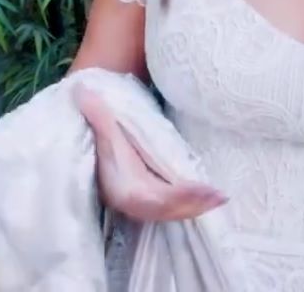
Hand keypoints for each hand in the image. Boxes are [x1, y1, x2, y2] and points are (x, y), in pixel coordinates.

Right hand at [73, 85, 227, 221]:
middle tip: (220, 196)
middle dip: (192, 204)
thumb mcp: (100, 124)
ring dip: (195, 207)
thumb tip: (83, 91)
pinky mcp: (148, 201)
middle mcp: (131, 201)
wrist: (87, 148)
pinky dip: (190, 206)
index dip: (177, 196)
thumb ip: (97, 112)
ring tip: (221, 198)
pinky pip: (171, 209)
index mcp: (121, 187)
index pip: (151, 197)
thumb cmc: (99, 136)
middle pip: (165, 209)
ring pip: (170, 212)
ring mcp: (140, 203)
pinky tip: (211, 199)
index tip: (202, 189)